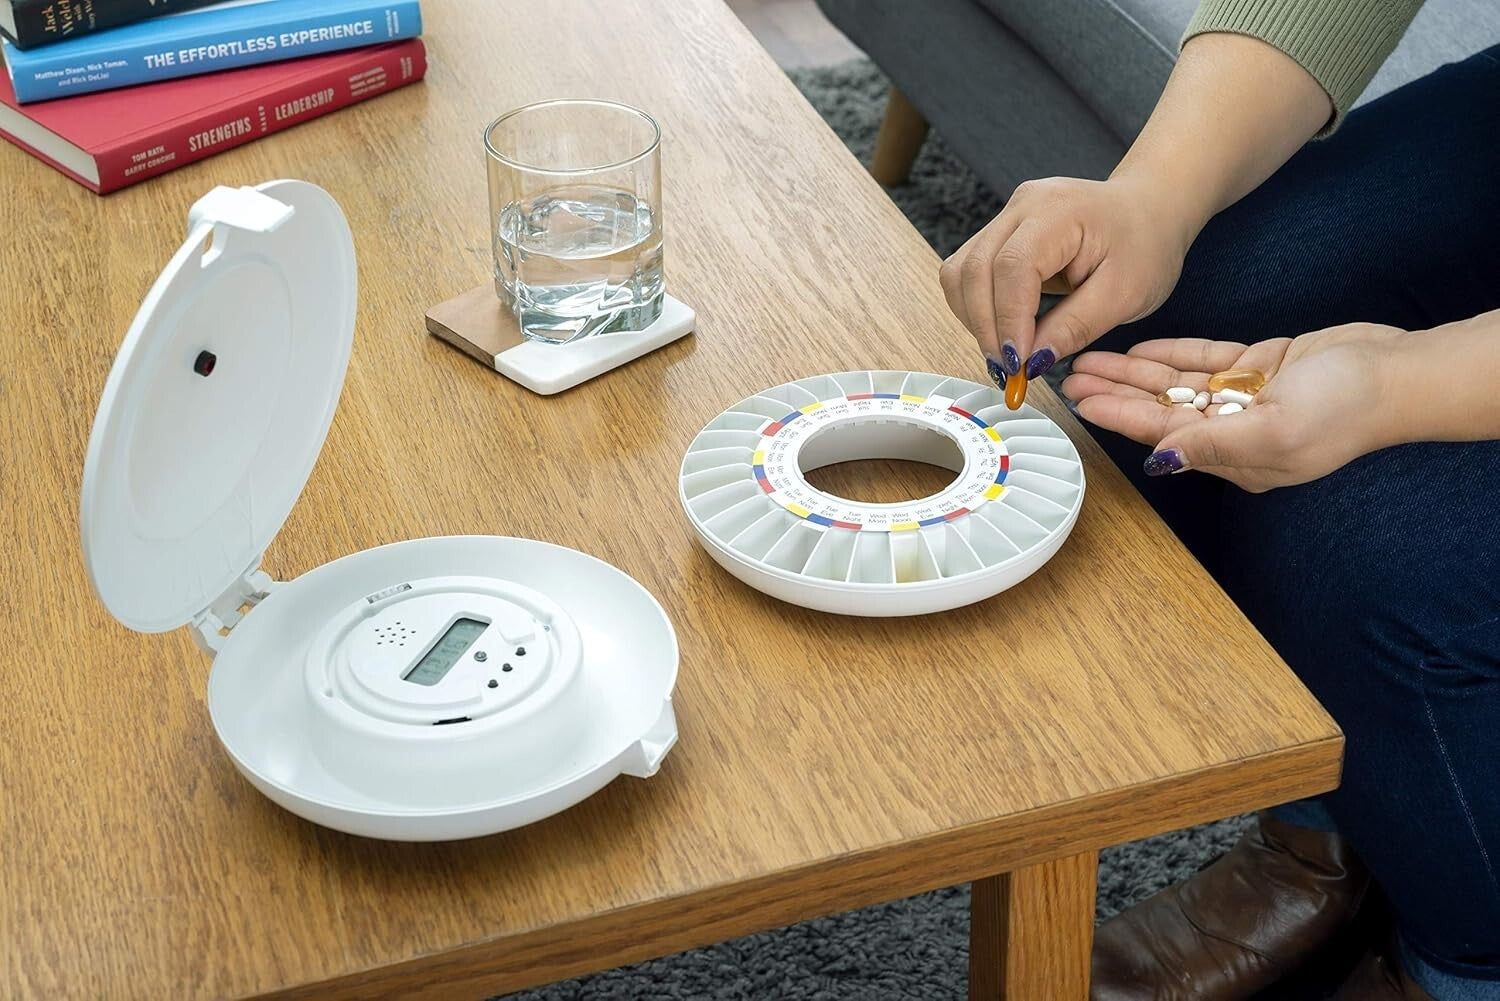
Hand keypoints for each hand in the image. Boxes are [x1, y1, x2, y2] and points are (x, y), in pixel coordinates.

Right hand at [938, 176, 1197, 382]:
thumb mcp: (1126, 294)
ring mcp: (1006, 216)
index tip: (1018, 364)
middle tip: (1008, 371)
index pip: (1012, 267)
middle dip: (985, 327)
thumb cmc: (1145, 245)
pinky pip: (967, 273)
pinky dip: (976, 308)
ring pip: (960, 273)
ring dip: (974, 320)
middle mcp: (1023, 206)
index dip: (1008, 320)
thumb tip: (1032, 361)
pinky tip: (1002, 331)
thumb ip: (1076, 327)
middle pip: (974, 269)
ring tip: (1005, 353)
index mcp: (1059, 211)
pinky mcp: (999, 232)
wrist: (1149, 210)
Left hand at [1061, 323, 1407, 491]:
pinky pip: (1206, 360)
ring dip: (1133, 371)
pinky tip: (1137, 349)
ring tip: (1091, 359)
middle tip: (1070, 375)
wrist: (1399, 370)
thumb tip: (1160, 459)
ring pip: (1175, 383)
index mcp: (1236, 457)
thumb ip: (1213, 445)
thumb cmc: (1347, 409)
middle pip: (1159, 408)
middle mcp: (1235, 430)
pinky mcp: (1263, 365)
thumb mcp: (1275, 434)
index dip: (1117, 417)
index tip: (1080, 403)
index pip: (1161, 433)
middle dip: (1114, 392)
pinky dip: (1172, 354)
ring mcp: (1248, 397)